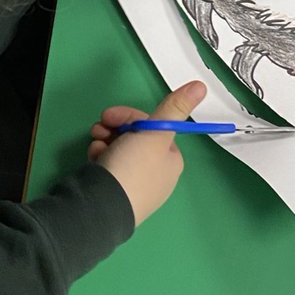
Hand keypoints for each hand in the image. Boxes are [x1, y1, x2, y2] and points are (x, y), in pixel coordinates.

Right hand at [90, 80, 206, 225]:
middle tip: (101, 126)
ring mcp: (135, 187)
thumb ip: (173, 108)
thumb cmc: (132, 169)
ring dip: (105, 140)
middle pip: (136, 138)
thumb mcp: (155, 134)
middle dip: (115, 128)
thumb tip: (200, 86)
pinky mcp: (115, 194)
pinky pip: (109, 167)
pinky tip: (93, 160)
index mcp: (171, 161)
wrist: (100, 208)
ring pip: (120, 150)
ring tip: (95, 144)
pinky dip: (100, 158)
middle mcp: (156, 175)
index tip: (112, 115)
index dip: (132, 117)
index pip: (153, 127)